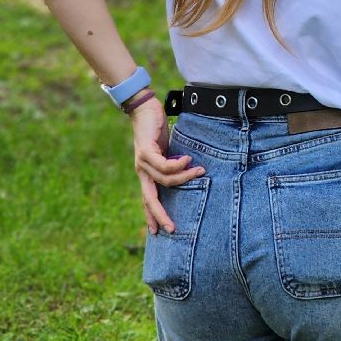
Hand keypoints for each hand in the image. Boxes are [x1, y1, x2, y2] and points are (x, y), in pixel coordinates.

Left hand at [130, 97, 200, 233]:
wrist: (144, 110)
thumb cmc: (157, 129)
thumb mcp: (166, 151)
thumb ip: (172, 164)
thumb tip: (187, 172)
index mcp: (145, 173)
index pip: (147, 198)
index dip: (151, 215)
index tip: (156, 231)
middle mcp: (141, 171)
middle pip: (149, 198)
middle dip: (159, 214)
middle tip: (171, 228)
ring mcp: (142, 162)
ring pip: (164, 179)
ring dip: (184, 177)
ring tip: (199, 171)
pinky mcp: (146, 151)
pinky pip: (164, 165)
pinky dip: (178, 165)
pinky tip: (188, 160)